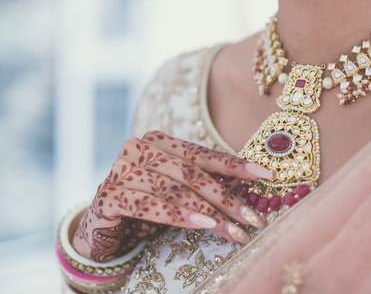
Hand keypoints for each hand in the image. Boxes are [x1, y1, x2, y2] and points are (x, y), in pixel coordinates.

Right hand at [72, 131, 273, 262]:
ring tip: (234, 231)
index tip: (267, 175)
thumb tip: (249, 180)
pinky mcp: (107, 196)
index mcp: (157, 140)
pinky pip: (150, 206)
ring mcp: (120, 170)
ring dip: (209, 213)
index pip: (202, 153)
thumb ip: (204, 180)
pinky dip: (179, 216)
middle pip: (190, 173)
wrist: (103, 227)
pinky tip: (203, 226)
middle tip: (252, 218)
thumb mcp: (179, 190)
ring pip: (174, 190)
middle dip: (225, 197)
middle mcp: (137, 149)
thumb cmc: (148, 205)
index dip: (236, 165)